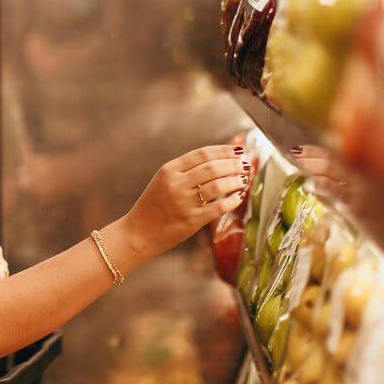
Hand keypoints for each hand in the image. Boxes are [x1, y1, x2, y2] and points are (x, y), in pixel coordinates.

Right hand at [121, 144, 248, 259]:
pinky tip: (238, 197)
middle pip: (213, 167)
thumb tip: (217, 157)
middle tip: (246, 165)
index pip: (202, 154)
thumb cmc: (153, 205)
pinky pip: (218, 207)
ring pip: (218, 185)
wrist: (138, 232)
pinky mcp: (191, 220)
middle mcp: (176, 183)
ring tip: (243, 180)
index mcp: (169, 170)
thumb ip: (186, 170)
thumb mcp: (163, 180)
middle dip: (233, 165)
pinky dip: (232, 201)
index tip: (238, 150)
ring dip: (235, 181)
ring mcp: (184, 202)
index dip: (224, 150)